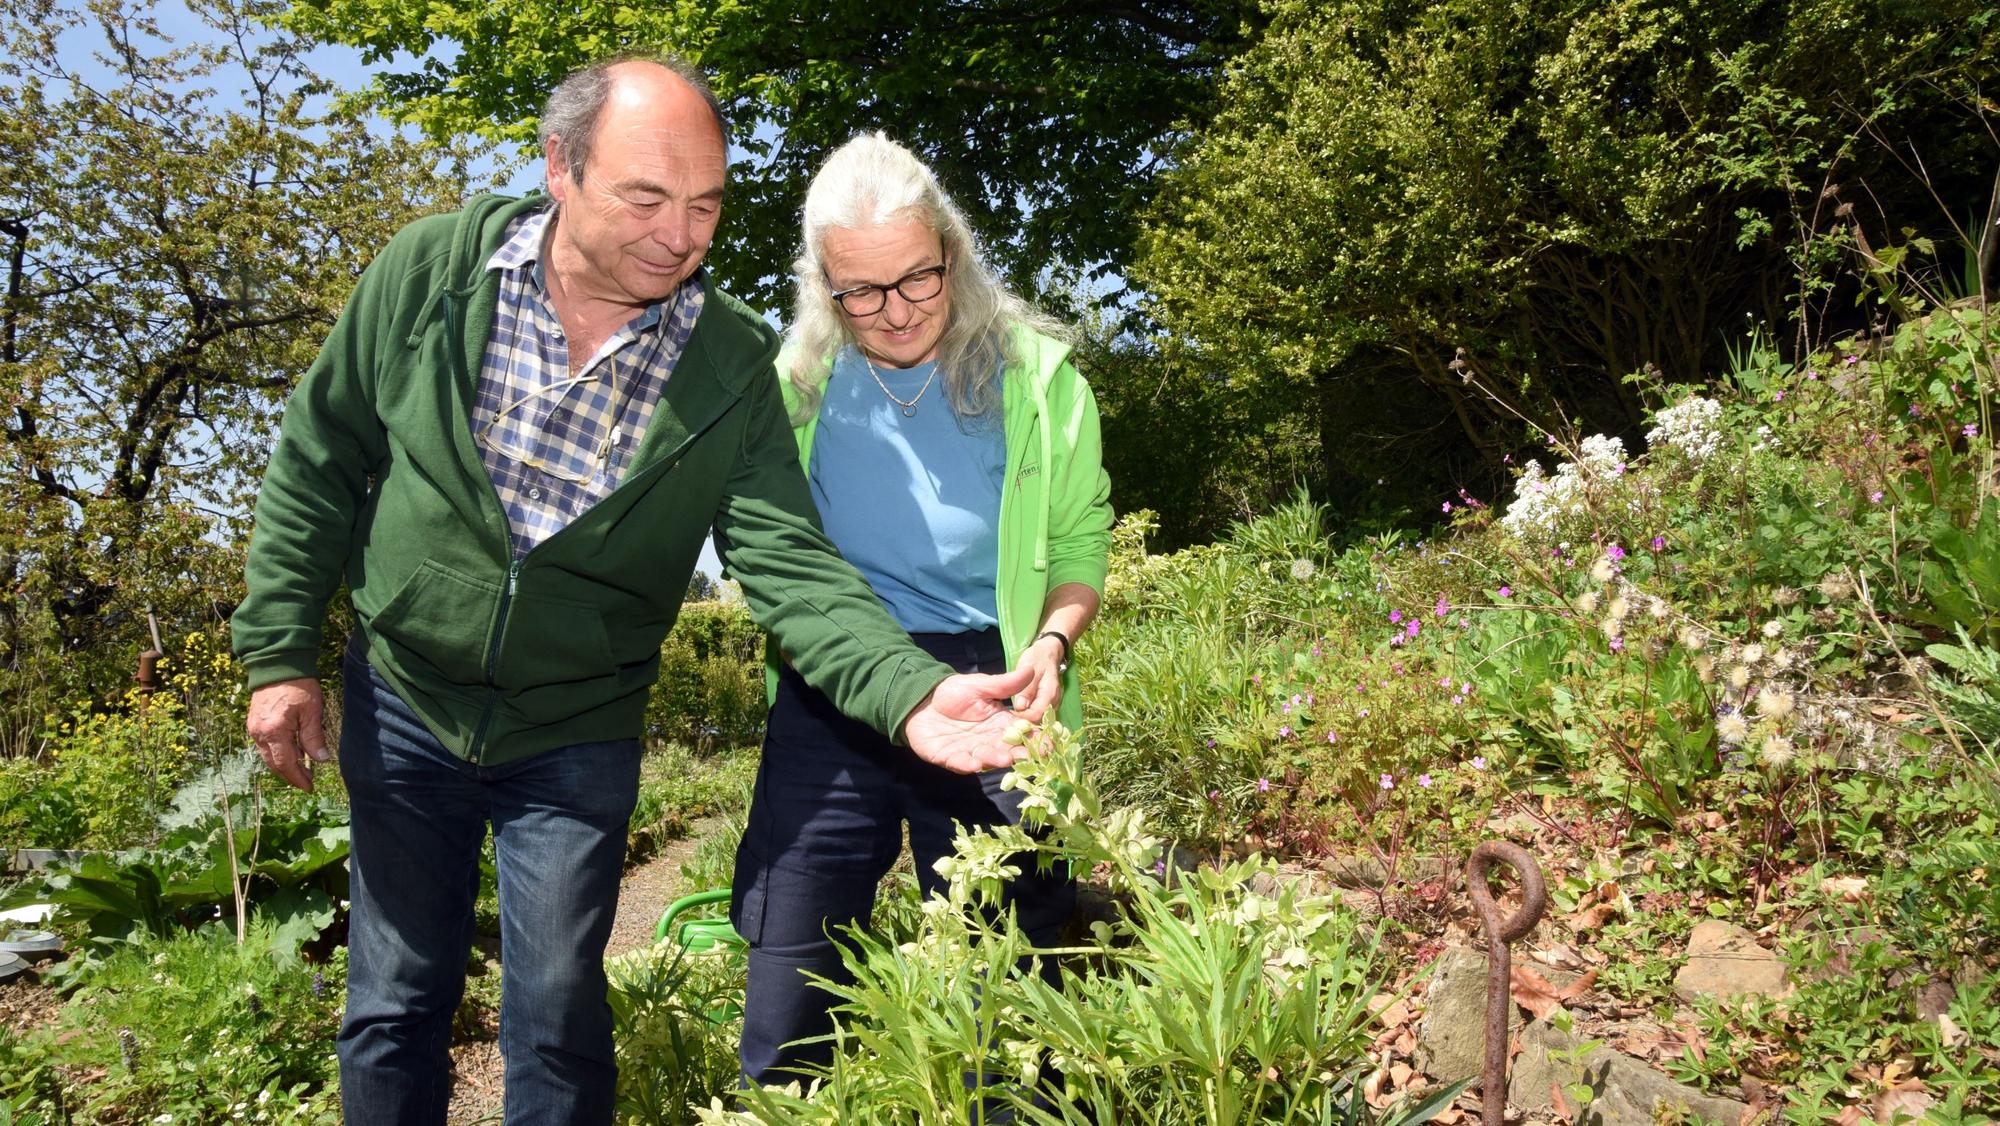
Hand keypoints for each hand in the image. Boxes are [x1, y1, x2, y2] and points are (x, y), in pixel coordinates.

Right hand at [247, 678, 330, 791]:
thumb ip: (314, 738)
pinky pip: (264, 746)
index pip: (285, 764)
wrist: (278, 665)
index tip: (310, 787)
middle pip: (274, 764)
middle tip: (307, 782)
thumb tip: (321, 760)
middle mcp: (259, 733)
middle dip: (291, 776)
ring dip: (284, 765)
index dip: (298, 778)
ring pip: (268, 756)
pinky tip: (292, 752)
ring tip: (302, 769)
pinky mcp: (254, 723)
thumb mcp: (312, 712)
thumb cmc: (298, 686)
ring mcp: (254, 728)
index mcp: (274, 732)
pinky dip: (278, 753)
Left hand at [904, 667, 1035, 773]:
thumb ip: (1005, 684)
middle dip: (1019, 754)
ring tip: (1004, 758)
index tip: (1049, 743)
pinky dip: (967, 764)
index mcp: (1000, 723)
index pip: (1022, 732)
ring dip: (995, 760)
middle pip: (1008, 749)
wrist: (922, 700)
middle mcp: (989, 740)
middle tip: (1029, 755)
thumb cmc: (953, 692)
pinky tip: (973, 763)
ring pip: (987, 758)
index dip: (1036, 738)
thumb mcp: (981, 685)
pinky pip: (960, 763)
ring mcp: (970, 751)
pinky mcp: (950, 758)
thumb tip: (1030, 670)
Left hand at [1009, 634, 1066, 722]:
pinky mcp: (1046, 706)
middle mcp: (1053, 703)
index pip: (1037, 715)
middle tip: (1007, 720)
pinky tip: (1018, 715)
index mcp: (1049, 694)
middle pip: (1038, 721)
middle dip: (1023, 723)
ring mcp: (1051, 706)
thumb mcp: (1029, 668)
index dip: (1022, 718)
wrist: (1048, 653)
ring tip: (1010, 719)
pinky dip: (1028, 718)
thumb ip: (1026, 688)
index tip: (1007, 715)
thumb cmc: (1037, 658)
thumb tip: (1020, 707)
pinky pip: (1038, 716)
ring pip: (1038, 720)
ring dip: (1025, 721)